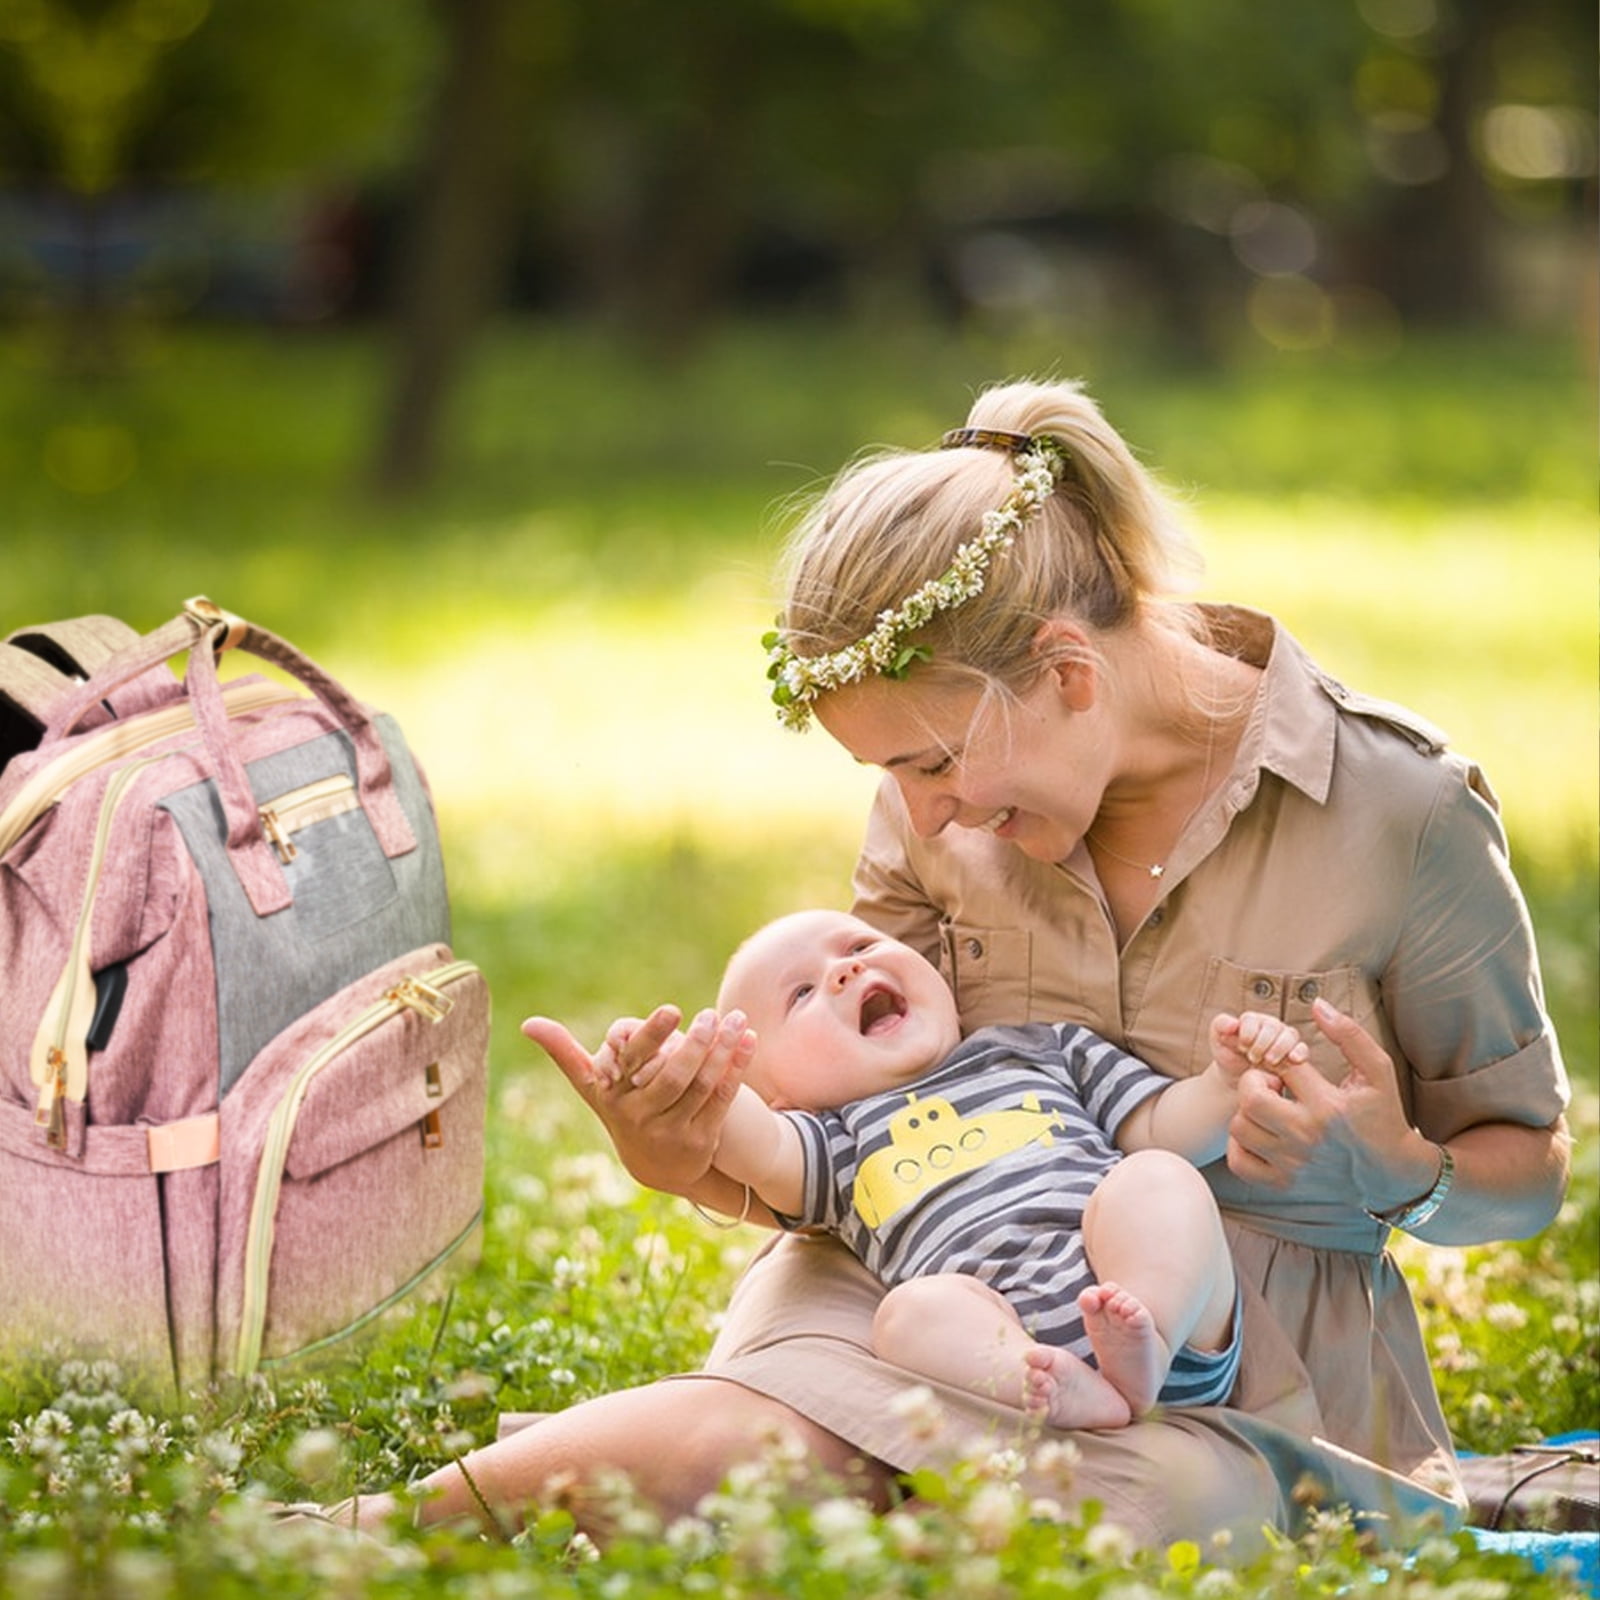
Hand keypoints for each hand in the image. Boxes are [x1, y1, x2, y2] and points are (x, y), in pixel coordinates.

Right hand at [522, 1005, 755, 1194]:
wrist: (654, 1166)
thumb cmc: (620, 1106)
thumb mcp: (592, 1086)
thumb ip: (563, 1052)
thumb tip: (527, 1023)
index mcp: (612, 1096)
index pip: (633, 1062)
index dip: (652, 1037)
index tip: (673, 1009)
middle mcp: (639, 1117)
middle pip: (673, 1078)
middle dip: (695, 1044)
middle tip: (711, 1014)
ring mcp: (672, 1132)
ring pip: (702, 1087)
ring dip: (722, 1052)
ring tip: (736, 1019)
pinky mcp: (701, 1141)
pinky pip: (723, 1099)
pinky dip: (737, 1068)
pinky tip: (747, 1039)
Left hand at [1210, 1010, 1307, 1086]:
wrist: (1239, 1078)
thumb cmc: (1229, 1055)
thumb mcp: (1218, 1040)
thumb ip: (1220, 1026)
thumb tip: (1233, 1023)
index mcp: (1251, 1020)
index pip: (1252, 1019)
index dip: (1247, 1032)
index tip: (1242, 1046)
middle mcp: (1270, 1025)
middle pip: (1272, 1026)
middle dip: (1262, 1042)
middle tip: (1253, 1057)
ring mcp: (1284, 1038)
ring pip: (1289, 1035)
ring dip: (1280, 1048)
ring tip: (1269, 1061)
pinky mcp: (1295, 1053)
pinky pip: (1303, 1049)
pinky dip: (1300, 1052)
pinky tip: (1294, 1059)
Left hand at [1225, 997, 1434, 1200]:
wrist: (1391, 1174)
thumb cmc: (1382, 1117)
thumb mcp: (1377, 1072)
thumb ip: (1349, 1034)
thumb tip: (1317, 1004)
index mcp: (1328, 1105)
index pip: (1280, 1065)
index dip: (1275, 1057)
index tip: (1285, 1067)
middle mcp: (1307, 1136)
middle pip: (1250, 1096)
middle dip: (1253, 1082)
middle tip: (1270, 1084)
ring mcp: (1293, 1163)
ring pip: (1239, 1127)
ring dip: (1246, 1112)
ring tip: (1268, 1110)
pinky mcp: (1283, 1184)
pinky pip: (1238, 1160)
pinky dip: (1241, 1145)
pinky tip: (1260, 1135)